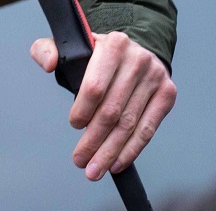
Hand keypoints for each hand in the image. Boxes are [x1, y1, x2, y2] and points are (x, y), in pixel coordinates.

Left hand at [31, 31, 176, 180]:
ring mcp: (156, 77)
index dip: (83, 110)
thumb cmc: (95, 54)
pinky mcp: (168, 94)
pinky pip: (148, 129)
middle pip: (113, 111)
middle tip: (79, 161)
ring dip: (110, 152)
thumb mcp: (69, 45)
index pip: (95, 86)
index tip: (74, 125)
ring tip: (94, 170)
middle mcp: (138, 60)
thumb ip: (47, 50)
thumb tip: (49, 64)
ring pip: (130, 124)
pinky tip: (116, 163)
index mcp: (113, 45)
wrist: (134, 49)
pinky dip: (131, 150)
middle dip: (94, 141)